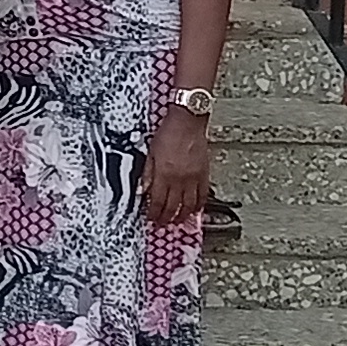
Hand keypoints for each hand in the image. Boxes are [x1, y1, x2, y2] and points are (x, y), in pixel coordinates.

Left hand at [142, 108, 213, 225]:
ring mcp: (194, 178)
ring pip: (189, 205)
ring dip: (182, 216)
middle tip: (162, 223)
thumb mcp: (150, 153)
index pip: (157, 201)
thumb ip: (147, 174)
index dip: (153, 213)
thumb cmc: (168, 134)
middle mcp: (180, 179)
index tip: (151, 218)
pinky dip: (199, 205)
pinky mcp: (204, 174)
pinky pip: (203, 196)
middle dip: (166, 218)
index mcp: (164, 174)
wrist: (188, 122)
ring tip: (177, 220)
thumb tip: (142, 190)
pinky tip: (194, 209)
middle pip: (173, 206)